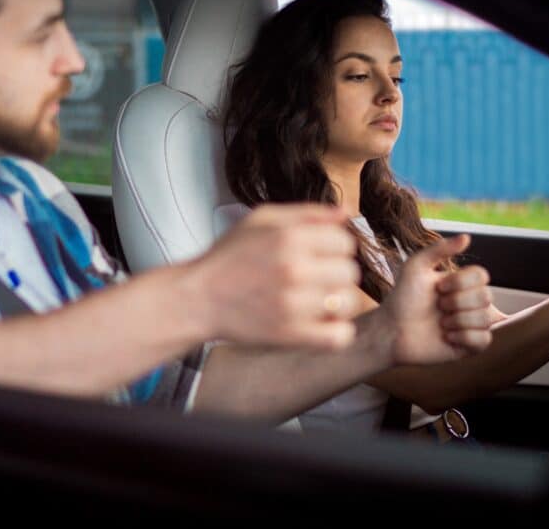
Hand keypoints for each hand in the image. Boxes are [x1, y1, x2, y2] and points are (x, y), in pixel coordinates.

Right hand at [185, 203, 360, 350]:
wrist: (197, 298)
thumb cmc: (228, 258)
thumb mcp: (261, 219)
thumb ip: (306, 212)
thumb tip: (345, 213)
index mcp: (289, 237)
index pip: (346, 241)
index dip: (335, 248)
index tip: (320, 255)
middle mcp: (294, 269)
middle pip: (350, 272)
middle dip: (336, 273)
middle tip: (316, 279)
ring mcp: (293, 304)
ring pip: (349, 303)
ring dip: (338, 302)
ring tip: (318, 301)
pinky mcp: (290, 335)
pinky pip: (339, 336)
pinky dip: (336, 332)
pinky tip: (320, 324)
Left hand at [377, 234, 492, 364]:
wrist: (390, 330)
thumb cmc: (402, 298)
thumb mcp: (415, 267)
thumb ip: (439, 249)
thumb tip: (467, 237)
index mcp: (461, 283)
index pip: (482, 275)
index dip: (460, 281)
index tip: (438, 288)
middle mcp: (470, 303)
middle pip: (486, 296)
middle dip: (456, 302)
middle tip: (438, 307)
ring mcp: (472, 324)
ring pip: (486, 319)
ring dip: (457, 320)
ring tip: (440, 323)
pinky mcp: (470, 347)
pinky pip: (484, 340)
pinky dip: (463, 337)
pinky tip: (446, 337)